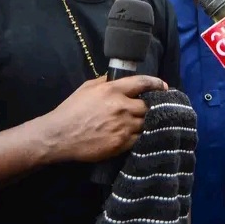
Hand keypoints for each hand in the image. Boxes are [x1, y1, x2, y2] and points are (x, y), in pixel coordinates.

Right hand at [45, 75, 167, 163]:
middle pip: (148, 105)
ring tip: (151, 122)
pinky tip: (141, 134)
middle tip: (155, 108)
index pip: (142, 83)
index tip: (164, 87)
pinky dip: (142, 135)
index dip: (156, 84)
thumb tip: (118, 79)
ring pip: (147, 123)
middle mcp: (121, 107)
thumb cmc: (71, 110)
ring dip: (149, 122)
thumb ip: (105, 82)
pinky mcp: (121, 144)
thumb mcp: (87, 88)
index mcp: (113, 90)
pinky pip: (140, 138)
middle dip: (152, 106)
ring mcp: (123, 126)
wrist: (60, 136)